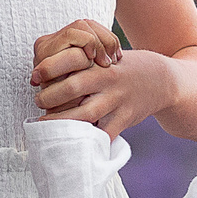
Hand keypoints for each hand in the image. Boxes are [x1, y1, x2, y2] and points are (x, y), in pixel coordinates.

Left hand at [31, 19, 176, 137]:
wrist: (162, 80)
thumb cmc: (122, 68)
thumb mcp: (105, 56)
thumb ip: (81, 62)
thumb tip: (44, 71)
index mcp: (100, 61)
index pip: (70, 60)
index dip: (49, 69)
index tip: (34, 77)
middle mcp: (108, 79)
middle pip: (73, 87)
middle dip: (50, 96)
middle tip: (38, 101)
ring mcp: (118, 100)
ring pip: (85, 114)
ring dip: (61, 120)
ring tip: (45, 123)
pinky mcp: (125, 119)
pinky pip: (104, 134)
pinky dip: (87, 140)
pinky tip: (71, 141)